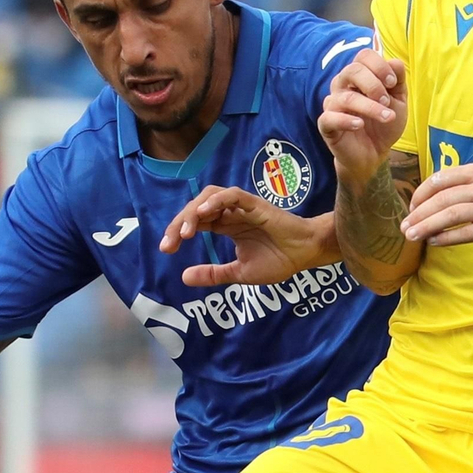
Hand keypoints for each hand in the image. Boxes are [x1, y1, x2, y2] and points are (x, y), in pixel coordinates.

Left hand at [160, 186, 335, 287]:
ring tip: (185, 232)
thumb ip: (213, 274)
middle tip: (169, 243)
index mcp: (226, 226)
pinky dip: (216, 202)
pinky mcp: (254, 204)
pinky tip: (204, 214)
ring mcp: (241, 207)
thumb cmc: (278, 260)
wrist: (306, 254)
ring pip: (209, 197)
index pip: (195, 222)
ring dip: (193, 211)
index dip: (177, 232)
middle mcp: (230, 213)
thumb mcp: (239, 273)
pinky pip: (231, 195)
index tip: (167, 249)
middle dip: (179, 223)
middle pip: (196, 208)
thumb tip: (184, 277)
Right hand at [318, 50, 406, 187]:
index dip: (379, 66)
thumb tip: (396, 61)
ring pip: (346, 98)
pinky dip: (346, 120)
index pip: (363, 56)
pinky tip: (359, 125)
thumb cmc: (383, 124)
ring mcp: (332, 104)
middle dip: (374, 84)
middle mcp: (343, 86)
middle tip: (387, 101)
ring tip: (387, 117)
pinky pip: (330, 117)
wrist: (375, 153)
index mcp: (359, 76)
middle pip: (352, 70)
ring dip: (370, 107)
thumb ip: (398, 81)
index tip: (392, 83)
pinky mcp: (326, 124)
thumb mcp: (399, 101)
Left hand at [402, 164, 472, 251]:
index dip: (421, 193)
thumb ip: (461, 186)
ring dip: (427, 226)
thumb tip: (426, 199)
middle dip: (419, 213)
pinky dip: (447, 237)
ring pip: (452, 215)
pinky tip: (433, 242)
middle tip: (404, 226)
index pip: (441, 178)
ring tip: (412, 236)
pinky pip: (467, 233)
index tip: (410, 208)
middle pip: (444, 198)